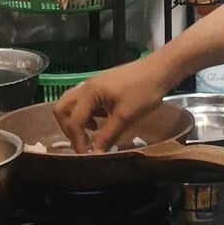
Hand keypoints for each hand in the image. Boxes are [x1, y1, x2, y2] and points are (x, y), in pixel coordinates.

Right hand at [53, 55, 168, 153]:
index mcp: (89, 93)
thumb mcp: (126, 116)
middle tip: (82, 142)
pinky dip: (86, 113)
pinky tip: (101, 121)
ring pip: (72, 103)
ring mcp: (93, 84)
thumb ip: (107, 135)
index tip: (85, 155)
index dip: (77, 141)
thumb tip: (95, 154)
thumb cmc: (144, 91)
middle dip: (68, 128)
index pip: (74, 121)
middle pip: (63, 108)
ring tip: (92, 132)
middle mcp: (86, 87)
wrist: (160, 69)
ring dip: (76, 120)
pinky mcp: (102, 85)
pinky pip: (85, 101)